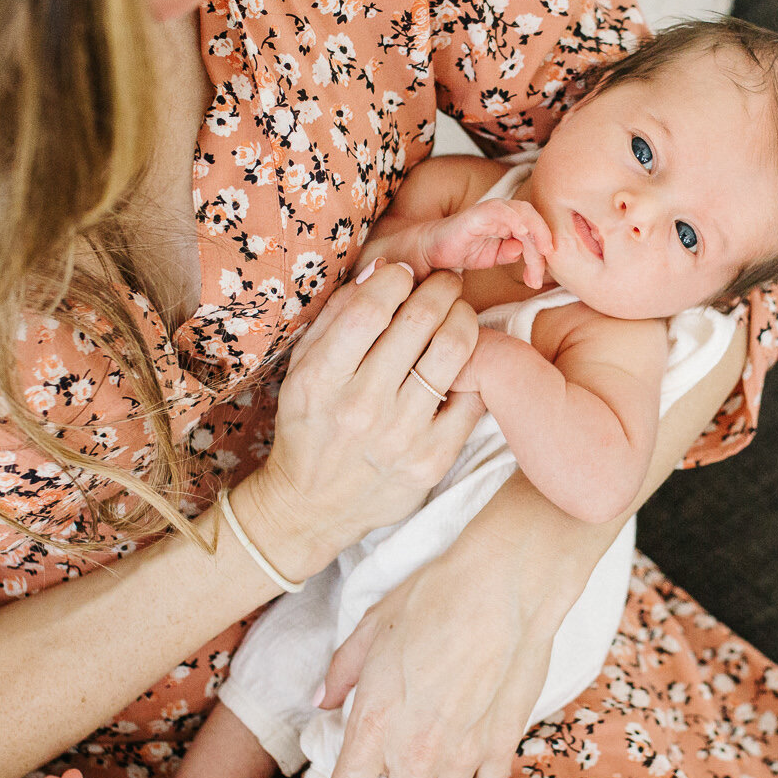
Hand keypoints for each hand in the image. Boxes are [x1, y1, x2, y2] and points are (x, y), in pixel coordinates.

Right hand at [237, 262, 487, 579]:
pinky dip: (475, 368)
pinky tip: (464, 361)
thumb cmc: (309, 427)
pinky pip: (473, 395)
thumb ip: (336, 318)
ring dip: (463, 317)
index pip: (371, 306)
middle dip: (440, 286)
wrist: (313, 507)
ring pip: (454, 350)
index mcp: (321, 379)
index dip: (396, 276)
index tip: (404, 273)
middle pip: (420, 319)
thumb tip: (382, 271)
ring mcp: (401, 436)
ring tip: (457, 313)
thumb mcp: (302, 370)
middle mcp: (361, 407)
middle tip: (444, 283)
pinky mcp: (433, 459)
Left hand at [301, 529, 562, 777]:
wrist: (507, 582)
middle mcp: (417, 750)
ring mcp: (465, 752)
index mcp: (375, 723)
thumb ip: (342, 672)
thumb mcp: (372, 626)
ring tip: (437, 758)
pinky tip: (472, 745)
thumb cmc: (436, 595)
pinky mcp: (504, 744)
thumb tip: (324, 700)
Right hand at [419, 198, 553, 288]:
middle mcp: (504, 213)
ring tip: (542, 251)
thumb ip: (510, 254)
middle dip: (542, 246)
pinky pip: (501, 210)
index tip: (536, 280)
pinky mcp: (478, 213)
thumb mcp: (493, 258)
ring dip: (536, 231)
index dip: (541, 254)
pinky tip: (522, 232)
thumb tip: (521, 250)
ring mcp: (491, 211)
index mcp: (510, 223)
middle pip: (534, 222)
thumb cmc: (462, 250)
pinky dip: (515, 218)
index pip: (535, 232)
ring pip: (523, 213)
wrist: (432, 250)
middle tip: (538, 275)